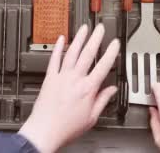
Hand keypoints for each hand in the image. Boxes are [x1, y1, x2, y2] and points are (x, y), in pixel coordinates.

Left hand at [18, 24, 119, 152]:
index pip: (103, 66)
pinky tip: (60, 39)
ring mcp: (61, 77)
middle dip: (95, 39)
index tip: (115, 43)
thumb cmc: (66, 127)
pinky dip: (57, 48)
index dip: (110, 53)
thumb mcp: (91, 118)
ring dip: (79, 39)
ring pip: (71, 53)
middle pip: (87, 54)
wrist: (45, 131)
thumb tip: (111, 90)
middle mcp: (74, 79)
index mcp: (87, 89)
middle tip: (100, 28)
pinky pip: (54, 59)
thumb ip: (102, 101)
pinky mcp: (49, 78)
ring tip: (84, 28)